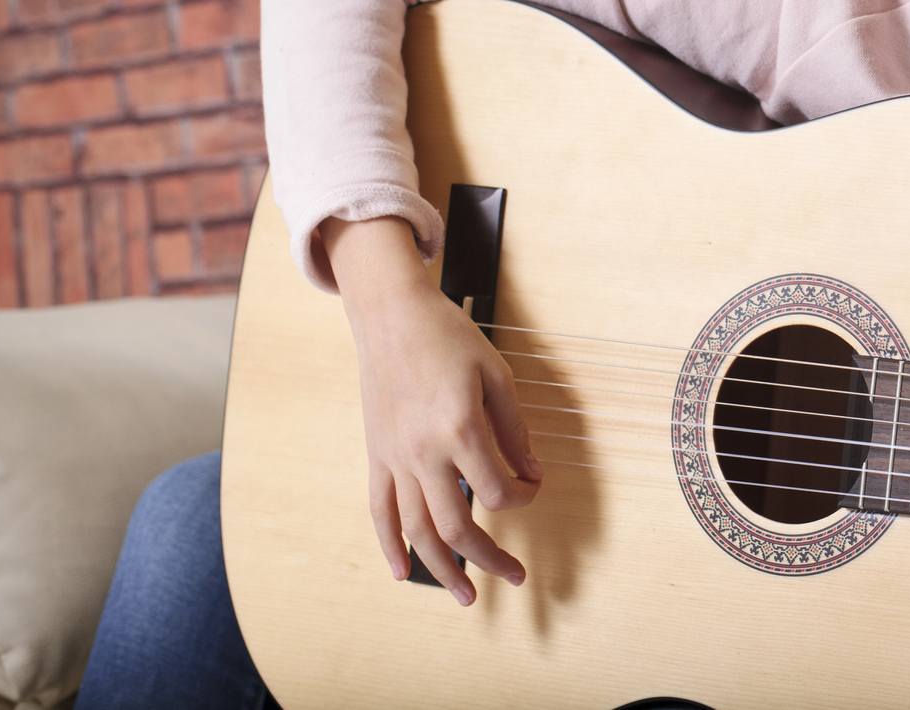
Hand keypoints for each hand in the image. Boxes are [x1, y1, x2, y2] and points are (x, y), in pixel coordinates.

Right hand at [322, 216, 542, 605]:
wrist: (391, 313)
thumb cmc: (448, 337)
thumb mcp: (497, 374)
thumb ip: (514, 429)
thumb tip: (531, 474)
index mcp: (459, 427)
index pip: (497, 490)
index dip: (523, 498)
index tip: (534, 487)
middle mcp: (423, 450)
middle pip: (456, 525)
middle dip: (490, 558)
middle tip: (516, 577)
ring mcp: (394, 456)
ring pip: (416, 528)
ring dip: (443, 567)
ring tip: (466, 595)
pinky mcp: (376, 454)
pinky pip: (379, 509)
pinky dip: (389, 544)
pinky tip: (403, 571)